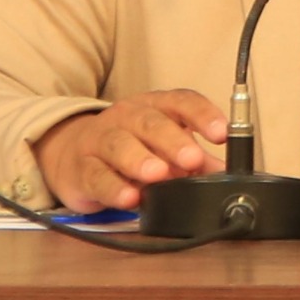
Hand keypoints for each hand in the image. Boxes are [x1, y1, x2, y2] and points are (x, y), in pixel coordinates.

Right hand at [30, 92, 224, 210]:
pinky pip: (97, 176)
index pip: (180, 102)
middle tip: (192, 159)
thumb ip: (196, 162)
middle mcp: (126, 117)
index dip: (202, 115)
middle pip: (150, 122)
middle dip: (172, 141)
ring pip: (119, 145)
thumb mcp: (163, 149)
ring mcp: (100, 140)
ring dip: (140, 160)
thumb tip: (229, 176)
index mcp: (154, 107)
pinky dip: (113, 188)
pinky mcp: (81, 169)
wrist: (70, 155)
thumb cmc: (128, 147)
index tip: (221, 133)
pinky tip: (129, 198)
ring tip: (158, 175)